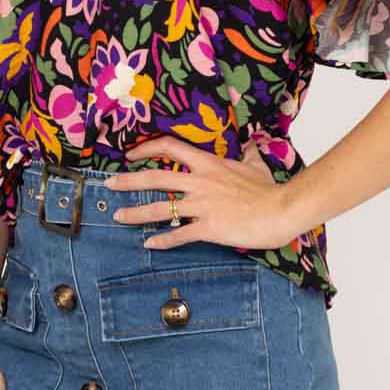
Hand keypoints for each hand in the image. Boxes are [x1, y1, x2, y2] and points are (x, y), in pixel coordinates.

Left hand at [104, 135, 297, 251]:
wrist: (280, 210)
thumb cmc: (269, 189)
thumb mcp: (256, 165)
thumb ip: (248, 155)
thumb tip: (251, 146)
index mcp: (208, 164)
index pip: (171, 148)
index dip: (148, 148)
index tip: (132, 153)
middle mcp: (199, 182)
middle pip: (155, 178)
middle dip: (128, 181)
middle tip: (109, 184)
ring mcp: (202, 205)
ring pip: (160, 207)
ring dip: (135, 213)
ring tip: (118, 217)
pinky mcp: (208, 227)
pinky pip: (179, 234)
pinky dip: (162, 240)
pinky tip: (149, 243)